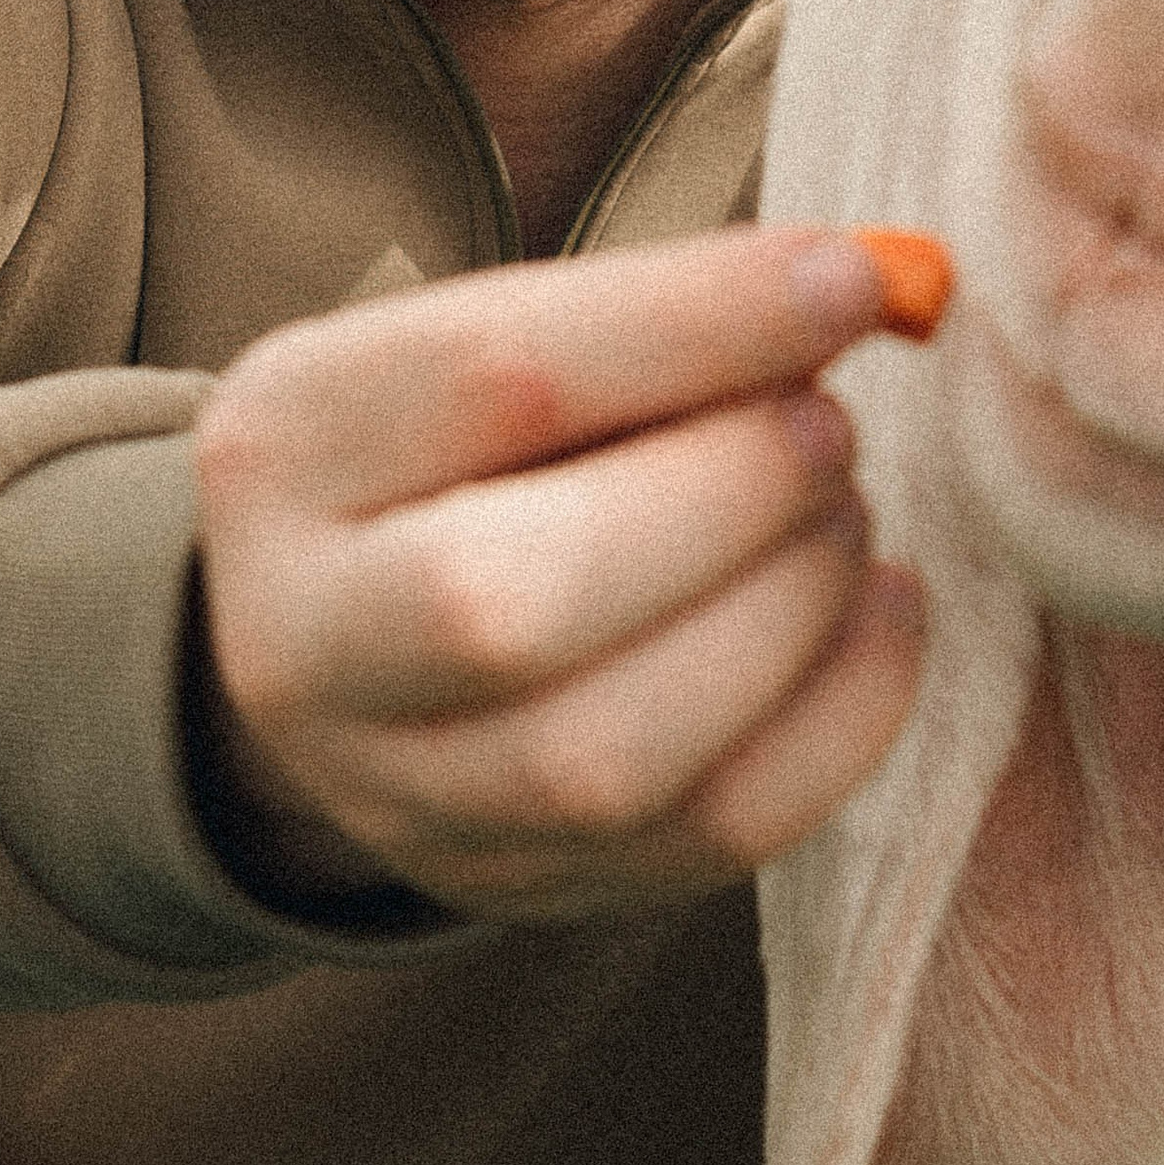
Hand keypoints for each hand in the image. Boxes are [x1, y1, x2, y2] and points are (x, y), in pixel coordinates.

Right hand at [190, 227, 932, 922]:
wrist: (365, 636)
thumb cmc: (470, 451)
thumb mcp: (498, 342)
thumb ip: (651, 321)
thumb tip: (851, 293)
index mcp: (284, 450)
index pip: (489, 379)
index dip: (694, 325)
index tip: (847, 279)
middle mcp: (303, 646)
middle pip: (510, 604)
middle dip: (726, 498)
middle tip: (828, 427)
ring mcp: (400, 796)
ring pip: (610, 754)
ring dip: (788, 609)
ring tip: (841, 516)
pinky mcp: (521, 885)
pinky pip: (711, 835)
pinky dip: (841, 714)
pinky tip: (879, 609)